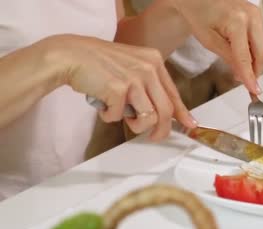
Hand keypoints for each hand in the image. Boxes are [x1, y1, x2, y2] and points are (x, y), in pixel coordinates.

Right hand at [43, 34, 197, 140]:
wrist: (69, 55)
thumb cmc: (98, 64)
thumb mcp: (131, 68)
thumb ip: (149, 87)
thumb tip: (165, 114)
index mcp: (154, 61)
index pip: (173, 93)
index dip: (182, 113)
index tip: (190, 125)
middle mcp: (148, 68)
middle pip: (166, 110)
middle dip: (161, 130)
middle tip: (153, 137)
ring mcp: (134, 78)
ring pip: (148, 118)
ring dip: (134, 125)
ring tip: (120, 115)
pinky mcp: (118, 88)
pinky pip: (119, 117)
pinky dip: (109, 116)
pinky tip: (102, 104)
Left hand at [172, 0, 262, 94]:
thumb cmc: (199, 11)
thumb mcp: (209, 40)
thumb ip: (228, 58)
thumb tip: (241, 74)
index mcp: (237, 21)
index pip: (246, 57)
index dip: (250, 76)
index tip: (254, 89)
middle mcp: (251, 15)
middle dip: (256, 69)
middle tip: (246, 80)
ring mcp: (257, 13)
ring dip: (254, 59)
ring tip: (238, 62)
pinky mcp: (259, 14)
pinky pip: (261, 38)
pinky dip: (253, 48)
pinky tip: (241, 48)